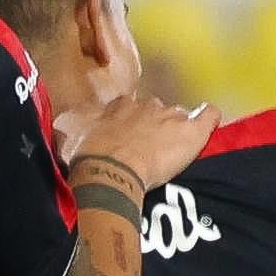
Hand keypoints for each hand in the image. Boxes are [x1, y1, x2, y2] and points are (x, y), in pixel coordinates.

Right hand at [57, 90, 211, 197]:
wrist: (111, 170)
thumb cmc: (89, 158)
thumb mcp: (75, 140)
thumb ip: (76, 132)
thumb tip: (65, 129)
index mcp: (120, 107)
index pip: (130, 109)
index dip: (131, 124)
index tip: (129, 140)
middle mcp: (147, 105)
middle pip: (157, 111)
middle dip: (156, 127)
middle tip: (151, 150)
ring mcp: (171, 116)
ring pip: (179, 117)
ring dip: (177, 130)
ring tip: (175, 149)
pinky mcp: (192, 130)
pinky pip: (208, 115)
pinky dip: (209, 118)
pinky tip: (210, 124)